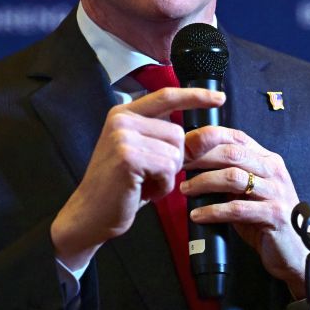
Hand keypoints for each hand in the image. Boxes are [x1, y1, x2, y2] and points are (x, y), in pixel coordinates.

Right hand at [50, 87, 225, 270]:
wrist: (90, 214)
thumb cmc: (121, 186)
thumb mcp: (147, 156)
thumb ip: (173, 142)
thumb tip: (211, 134)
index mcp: (124, 114)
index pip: (166, 96)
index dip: (195, 96)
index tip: (219, 98)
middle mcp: (121, 120)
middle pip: (177, 133)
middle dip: (173, 159)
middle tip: (150, 175)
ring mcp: (122, 137)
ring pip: (175, 152)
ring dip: (167, 175)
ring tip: (144, 183)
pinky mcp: (128, 157)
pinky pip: (168, 169)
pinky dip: (163, 186)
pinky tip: (144, 190)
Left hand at [181, 126, 308, 297]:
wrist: (296, 250)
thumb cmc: (267, 220)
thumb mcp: (250, 192)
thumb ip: (231, 176)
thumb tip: (195, 166)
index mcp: (268, 160)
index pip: (236, 138)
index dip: (208, 138)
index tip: (184, 145)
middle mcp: (274, 171)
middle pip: (232, 153)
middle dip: (200, 158)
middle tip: (178, 166)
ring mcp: (276, 192)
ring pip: (233, 177)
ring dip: (203, 182)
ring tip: (185, 190)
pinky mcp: (273, 215)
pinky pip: (237, 208)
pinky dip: (213, 211)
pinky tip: (198, 215)